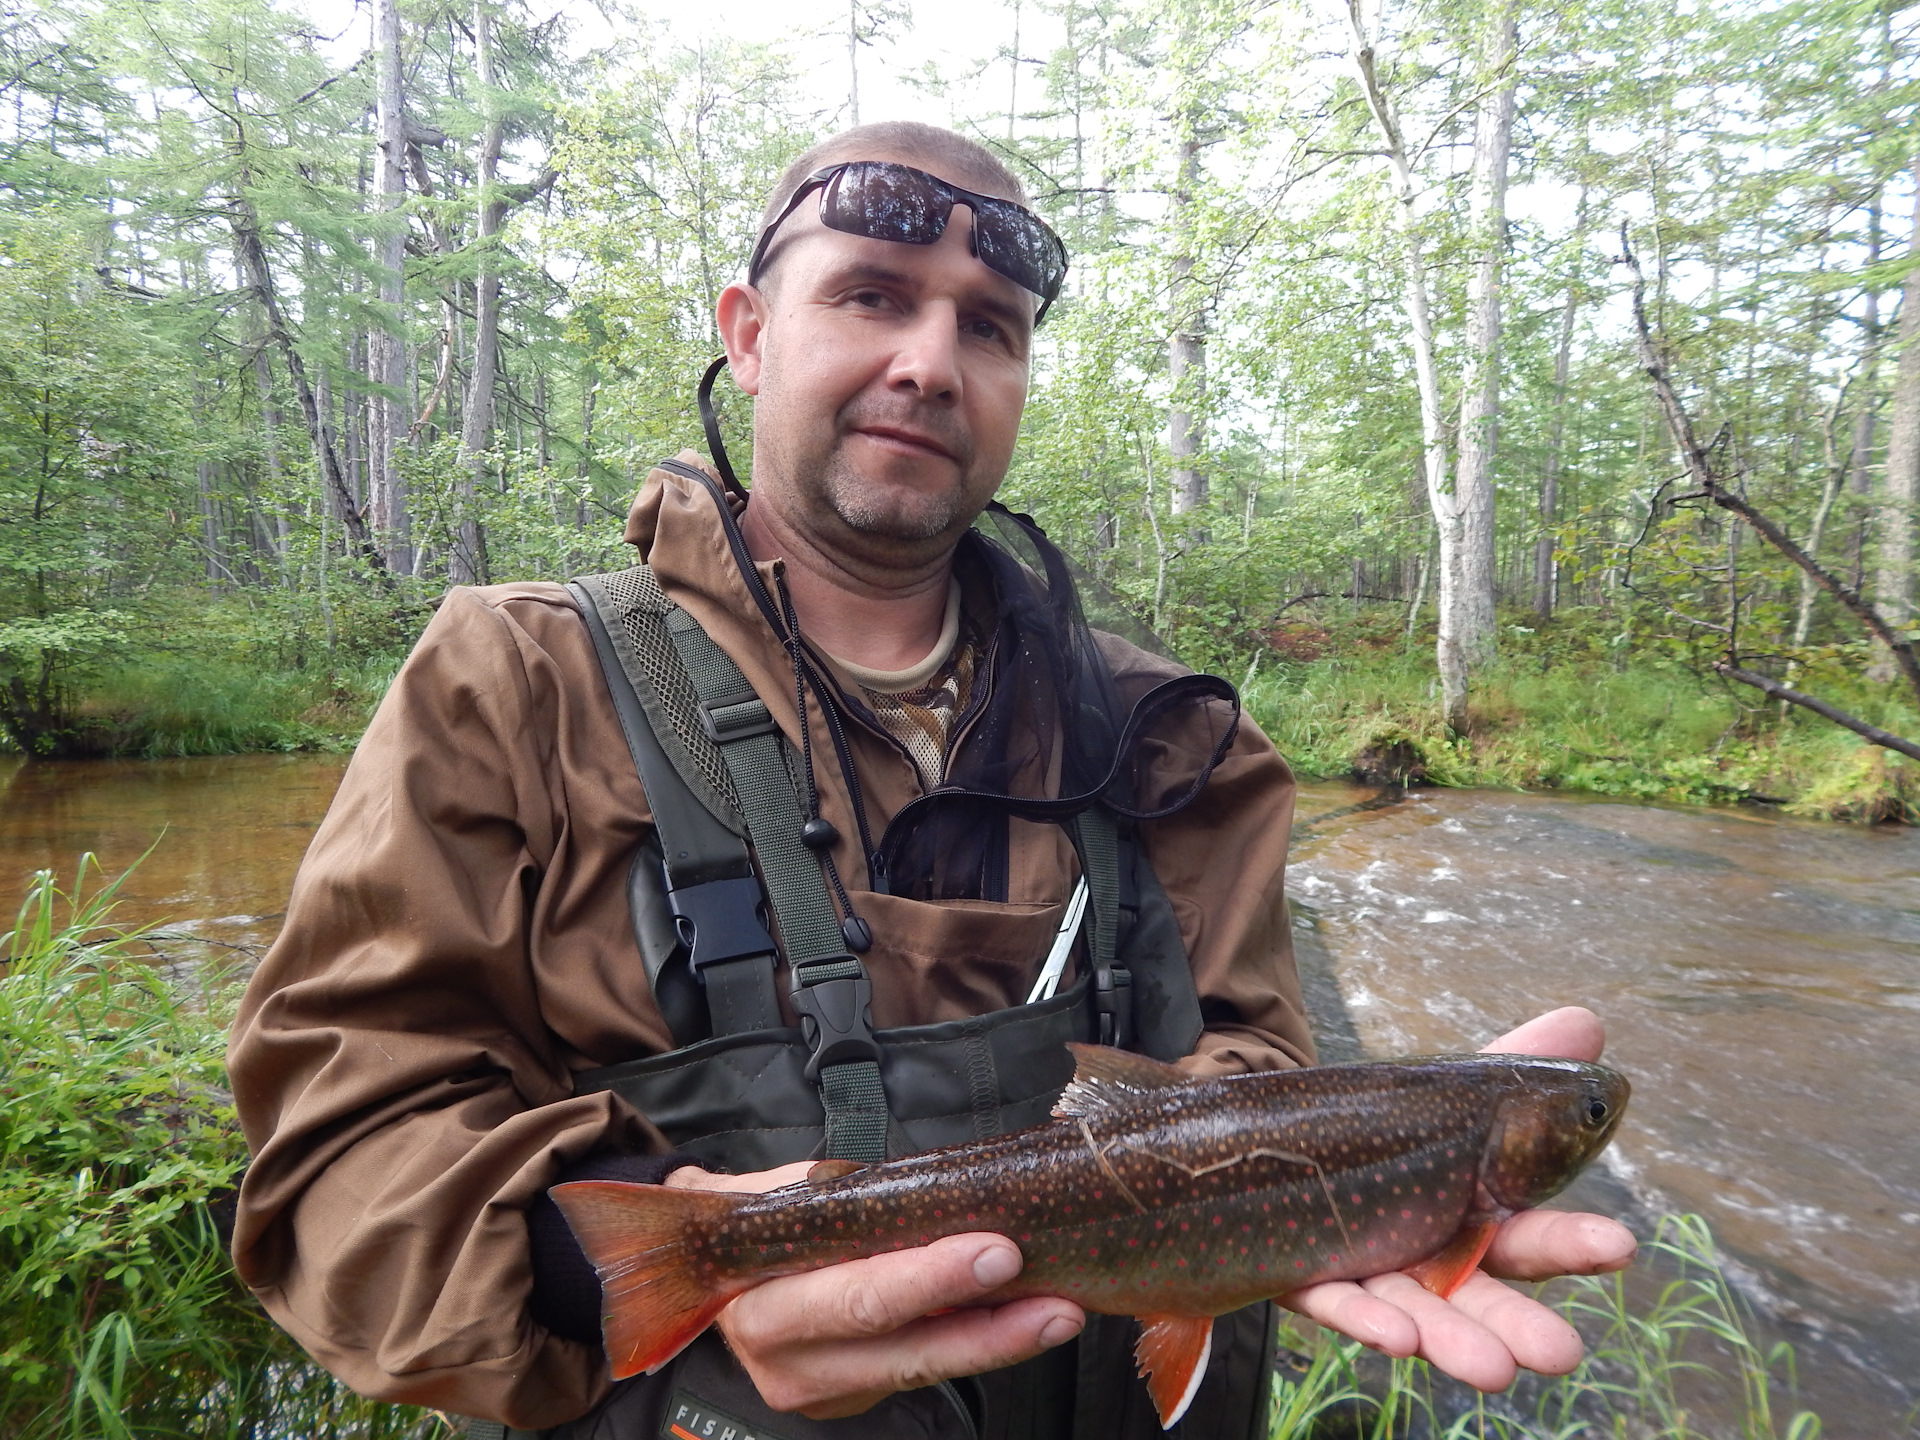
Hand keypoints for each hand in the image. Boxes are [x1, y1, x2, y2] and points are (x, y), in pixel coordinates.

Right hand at [665, 1163, 1085, 1417]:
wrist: (705, 1267)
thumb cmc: (759, 1214)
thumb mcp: (784, 1192)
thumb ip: (846, 1199)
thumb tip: (938, 1187)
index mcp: (763, 1300)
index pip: (858, 1296)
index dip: (929, 1278)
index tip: (995, 1249)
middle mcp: (789, 1361)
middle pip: (903, 1349)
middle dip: (987, 1327)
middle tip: (1052, 1299)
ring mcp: (824, 1389)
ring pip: (924, 1371)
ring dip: (1000, 1343)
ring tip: (1060, 1313)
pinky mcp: (854, 1399)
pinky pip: (925, 1373)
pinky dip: (979, 1346)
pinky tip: (1027, 1321)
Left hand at [1277, 1006, 1636, 1390]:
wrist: (1282, 1149)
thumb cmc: (1388, 1139)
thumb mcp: (1450, 1102)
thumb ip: (1514, 1068)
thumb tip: (1588, 1021)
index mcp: (1473, 1221)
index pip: (1529, 1234)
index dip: (1573, 1242)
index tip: (1619, 1244)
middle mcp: (1427, 1259)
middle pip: (1477, 1292)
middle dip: (1517, 1323)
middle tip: (1560, 1352)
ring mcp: (1368, 1275)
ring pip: (1413, 1312)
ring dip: (1451, 1340)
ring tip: (1493, 1369)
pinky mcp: (1305, 1279)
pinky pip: (1331, 1301)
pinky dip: (1364, 1319)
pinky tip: (1396, 1336)